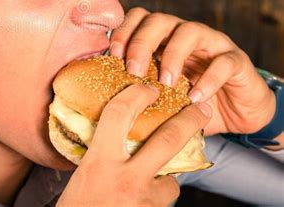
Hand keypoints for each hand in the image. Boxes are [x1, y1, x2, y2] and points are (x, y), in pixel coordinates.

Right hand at [57, 83, 210, 206]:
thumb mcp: (83, 177)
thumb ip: (100, 158)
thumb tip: (111, 141)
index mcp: (100, 162)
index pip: (119, 114)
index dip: (136, 95)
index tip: (147, 89)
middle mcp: (126, 178)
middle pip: (168, 139)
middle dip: (189, 120)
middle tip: (201, 110)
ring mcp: (145, 199)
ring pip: (171, 180)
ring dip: (164, 179)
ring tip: (148, 185)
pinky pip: (164, 201)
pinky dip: (157, 198)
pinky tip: (142, 203)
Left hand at [108, 7, 275, 135]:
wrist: (235, 113)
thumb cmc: (189, 102)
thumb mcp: (159, 95)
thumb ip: (138, 90)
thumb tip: (100, 100)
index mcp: (161, 38)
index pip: (138, 18)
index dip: (123, 31)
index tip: (112, 56)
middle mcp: (184, 33)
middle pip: (158, 20)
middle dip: (141, 43)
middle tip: (134, 70)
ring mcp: (211, 43)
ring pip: (189, 31)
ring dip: (173, 56)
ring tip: (165, 83)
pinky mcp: (236, 60)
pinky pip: (223, 61)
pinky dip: (208, 79)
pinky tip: (195, 98)